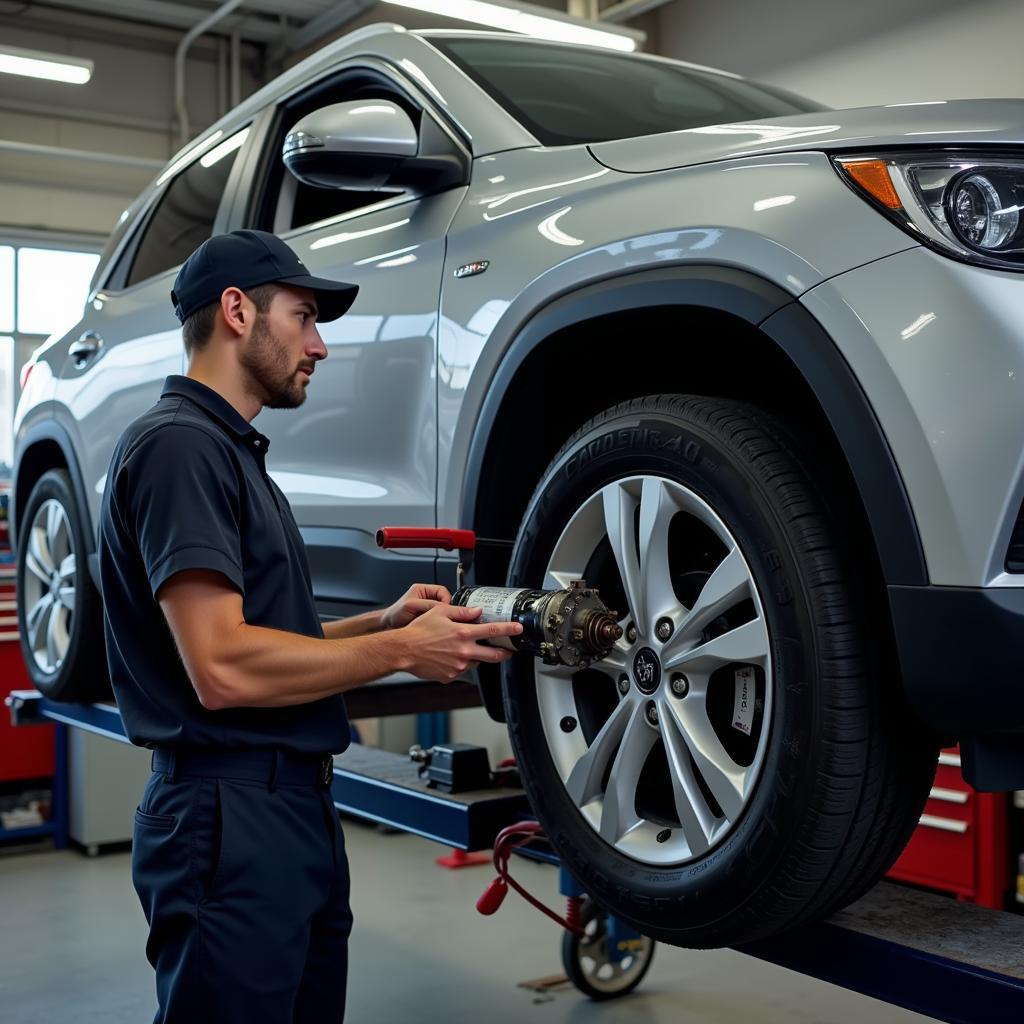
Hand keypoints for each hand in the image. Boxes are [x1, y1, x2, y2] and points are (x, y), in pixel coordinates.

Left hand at [381, 583, 451, 629]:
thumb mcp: (411, 605)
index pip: (442, 591)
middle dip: (444, 609)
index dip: (446, 600)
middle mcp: (427, 598)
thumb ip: (427, 604)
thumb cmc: (395, 614)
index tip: (446, 609)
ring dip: (441, 617)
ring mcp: (428, 608)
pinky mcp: (428, 618)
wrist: (388, 626)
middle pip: (445, 601)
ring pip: (443, 611)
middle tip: (442, 616)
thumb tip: (444, 606)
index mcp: (423, 590)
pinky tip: (432, 626)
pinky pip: (439, 619)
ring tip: (434, 622)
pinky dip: (438, 623)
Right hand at [397, 603, 523, 683]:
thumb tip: (477, 612)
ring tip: (464, 649)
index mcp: (463, 633)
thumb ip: (462, 612)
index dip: (509, 630)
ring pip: (477, 662)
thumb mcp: (440, 613)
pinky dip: (461, 664)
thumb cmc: (419, 631)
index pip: (493, 631)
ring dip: (476, 656)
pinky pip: (462, 670)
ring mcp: (458, 666)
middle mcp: (464, 651)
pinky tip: (450, 657)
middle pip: (494, 655)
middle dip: (504, 652)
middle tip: (508, 650)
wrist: (403, 650)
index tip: (518, 629)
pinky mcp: (451, 676)